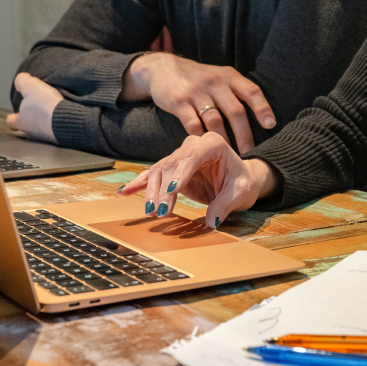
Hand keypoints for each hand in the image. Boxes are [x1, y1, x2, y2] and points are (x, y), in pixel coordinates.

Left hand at [6, 72, 62, 143]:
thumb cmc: (44, 106)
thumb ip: (22, 81)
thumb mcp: (30, 87)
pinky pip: (55, 131)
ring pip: (41, 130)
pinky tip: (61, 117)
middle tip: (36, 112)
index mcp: (21, 121)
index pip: (11, 122)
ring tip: (51, 113)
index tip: (14, 114)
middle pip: (26, 126)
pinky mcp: (59, 137)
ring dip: (45, 122)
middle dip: (30, 119)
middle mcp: (31, 132)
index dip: (12, 117)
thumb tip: (19, 80)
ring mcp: (45, 137)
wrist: (66, 120)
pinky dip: (56, 124)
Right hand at [118, 132, 279, 227]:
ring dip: (152, 192)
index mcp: (212, 143)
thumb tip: (211, 222)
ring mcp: (180, 155)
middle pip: (171, 164)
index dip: (180, 173)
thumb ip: (225, 205)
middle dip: (164, 190)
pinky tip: (124, 192)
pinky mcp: (171, 168)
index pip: (192, 156)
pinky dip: (139, 183)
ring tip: (149, 212)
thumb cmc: (242, 182)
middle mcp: (193, 145)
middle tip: (161, 212)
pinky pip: (152, 175)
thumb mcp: (240, 194)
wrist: (240, 178)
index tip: (172, 191)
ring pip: (159, 170)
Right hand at [119, 53, 274, 153]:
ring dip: (224, 140)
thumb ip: (236, 91)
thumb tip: (260, 117)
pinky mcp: (179, 102)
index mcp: (229, 76)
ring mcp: (196, 92)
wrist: (163, 68)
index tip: (270, 125)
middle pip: (235, 111)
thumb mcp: (219, 76)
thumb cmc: (198, 78)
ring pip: (215, 121)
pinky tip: (205, 148)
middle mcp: (215, 82)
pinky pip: (192, 125)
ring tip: (229, 155)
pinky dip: (201, 138)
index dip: (262, 108)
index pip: (251, 91)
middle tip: (250, 152)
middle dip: (244, 134)